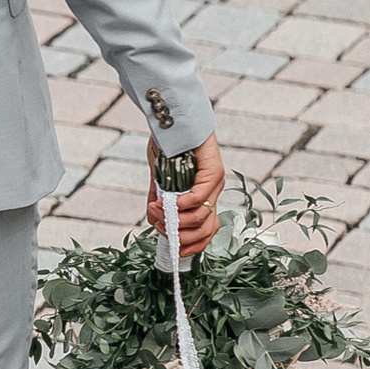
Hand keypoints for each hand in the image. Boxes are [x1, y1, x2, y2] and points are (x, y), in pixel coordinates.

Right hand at [148, 133, 224, 259]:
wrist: (174, 118)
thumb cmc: (168, 146)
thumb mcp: (160, 178)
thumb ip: (159, 198)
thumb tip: (153, 220)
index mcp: (203, 198)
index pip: (206, 232)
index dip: (192, 247)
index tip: (174, 249)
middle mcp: (213, 193)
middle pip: (207, 231)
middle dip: (181, 237)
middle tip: (160, 227)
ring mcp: (215, 183)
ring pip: (203, 218)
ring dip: (178, 220)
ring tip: (159, 212)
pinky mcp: (214, 172)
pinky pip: (199, 197)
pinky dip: (183, 205)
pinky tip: (168, 202)